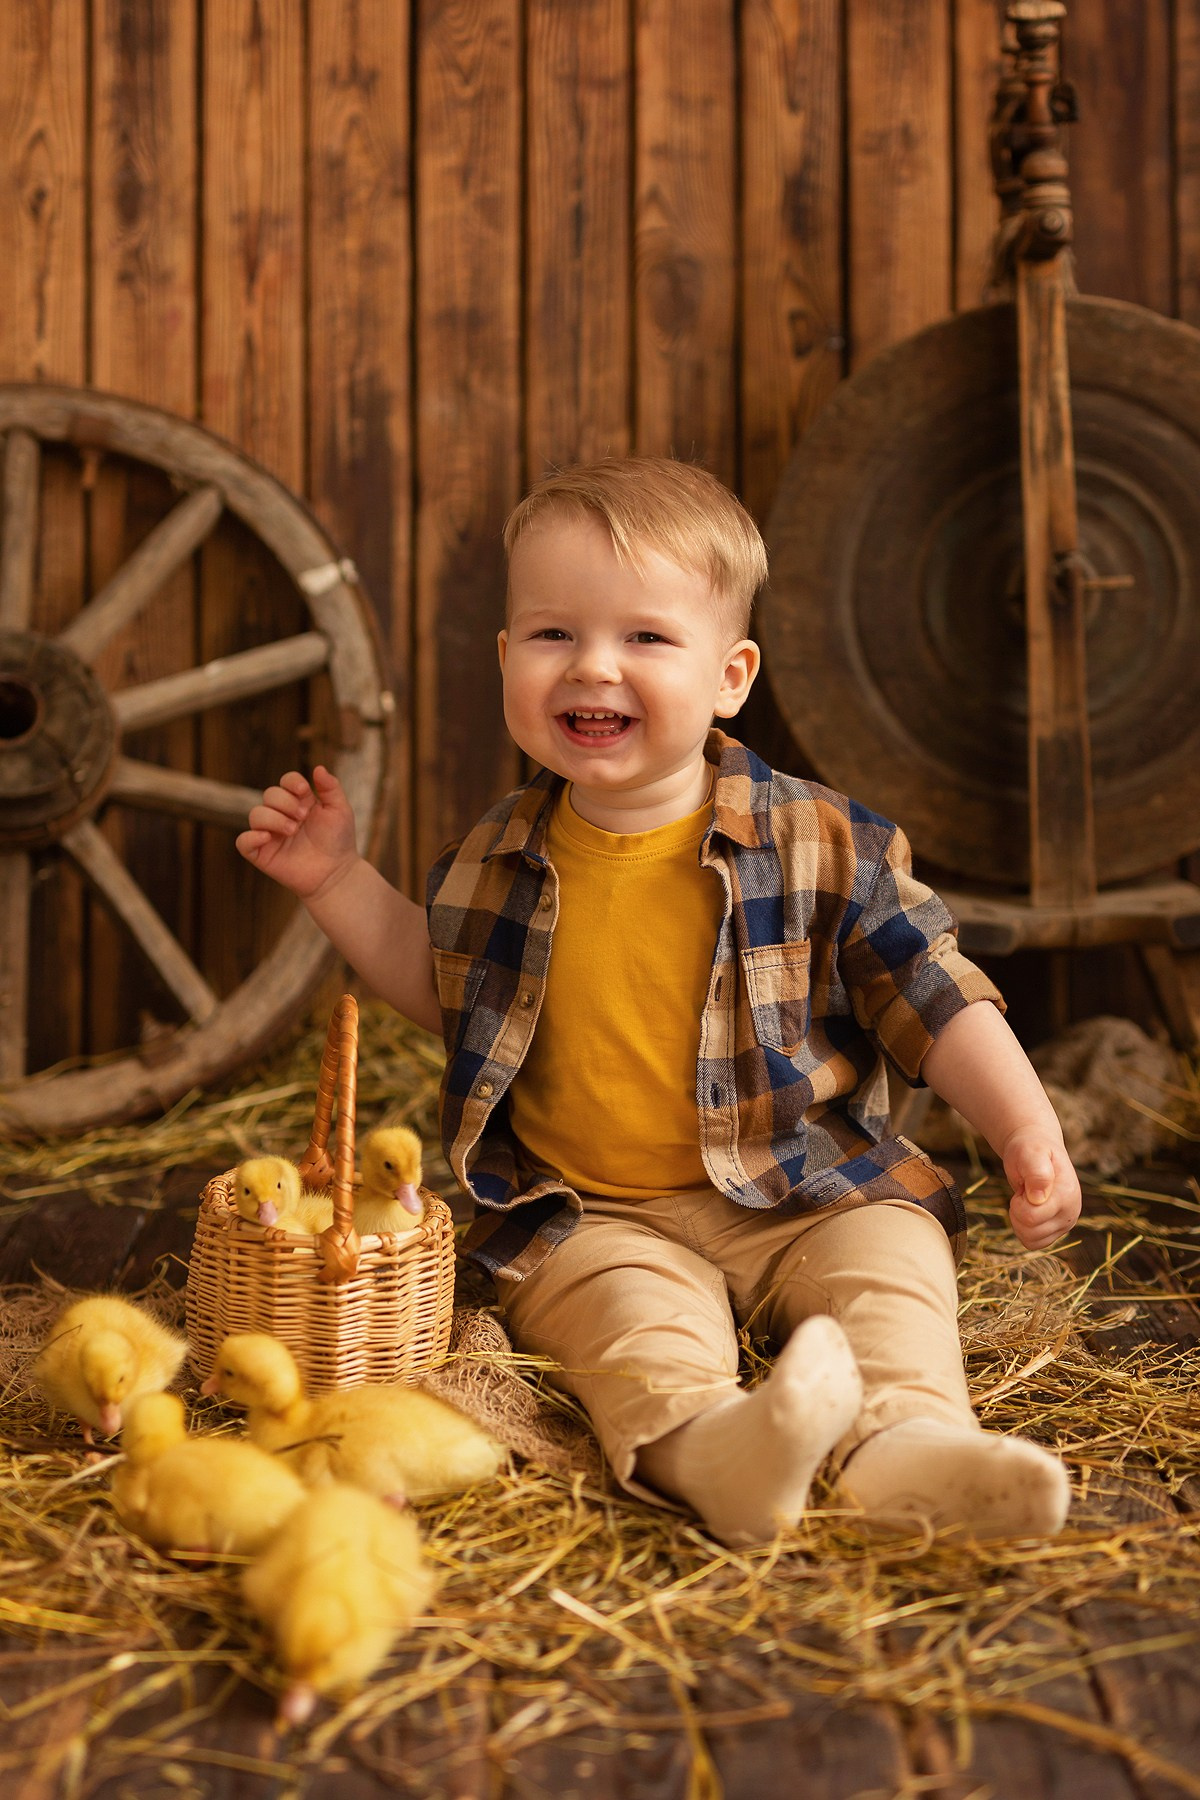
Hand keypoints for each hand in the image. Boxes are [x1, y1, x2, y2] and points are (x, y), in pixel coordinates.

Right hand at [236, 765, 358, 899]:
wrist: (336, 873)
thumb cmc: (338, 841)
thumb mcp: (340, 810)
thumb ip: (330, 788)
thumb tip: (317, 768)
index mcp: (299, 802)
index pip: (285, 782)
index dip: (291, 782)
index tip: (304, 791)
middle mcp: (281, 815)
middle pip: (269, 795)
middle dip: (285, 802)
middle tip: (302, 818)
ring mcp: (270, 834)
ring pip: (255, 815)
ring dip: (273, 818)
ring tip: (292, 830)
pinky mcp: (262, 854)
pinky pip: (243, 842)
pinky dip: (251, 837)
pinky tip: (268, 838)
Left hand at [1002, 1127, 1081, 1248]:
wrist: (1037, 1149)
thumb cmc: (1031, 1150)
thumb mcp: (1031, 1153)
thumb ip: (1036, 1172)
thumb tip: (1038, 1198)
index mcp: (1067, 1195)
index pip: (1031, 1217)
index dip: (1018, 1203)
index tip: (1025, 1186)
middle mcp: (1071, 1212)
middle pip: (1030, 1231)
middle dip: (1018, 1212)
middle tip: (1024, 1192)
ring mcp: (1065, 1223)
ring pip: (1031, 1240)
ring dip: (1020, 1222)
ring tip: (1026, 1200)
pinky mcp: (1057, 1230)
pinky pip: (1034, 1243)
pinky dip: (1024, 1231)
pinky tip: (1027, 1211)